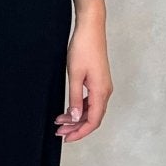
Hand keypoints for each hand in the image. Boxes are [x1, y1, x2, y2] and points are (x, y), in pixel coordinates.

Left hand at [56, 1, 110, 140]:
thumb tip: (77, 118)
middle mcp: (105, 91)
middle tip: (59, 131)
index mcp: (101, 91)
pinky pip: (91, 100)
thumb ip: (75, 98)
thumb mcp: (75, 75)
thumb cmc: (83, 48)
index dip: (80, 132)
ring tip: (60, 120)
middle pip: (93, 117)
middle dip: (76, 127)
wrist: (90, 28)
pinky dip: (80, 107)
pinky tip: (69, 109)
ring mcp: (103, 86)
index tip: (67, 137)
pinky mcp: (99, 81)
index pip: (93, 121)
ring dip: (77, 117)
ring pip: (92, 109)